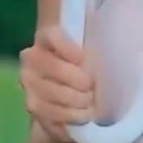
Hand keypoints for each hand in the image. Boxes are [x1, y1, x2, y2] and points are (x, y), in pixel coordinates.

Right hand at [18, 25, 96, 142]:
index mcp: (46, 38)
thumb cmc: (88, 61)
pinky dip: (68, 119)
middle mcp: (31, 59)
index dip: (66, 47)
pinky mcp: (33, 108)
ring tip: (91, 104)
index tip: (82, 58)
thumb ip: (99, 34)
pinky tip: (83, 118)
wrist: (74, 88)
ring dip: (73, 102)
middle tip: (92, 87)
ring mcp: (29, 85)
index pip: (51, 36)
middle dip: (75, 80)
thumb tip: (114, 24)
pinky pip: (47, 117)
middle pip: (52, 68)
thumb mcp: (94, 44)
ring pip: (48, 95)